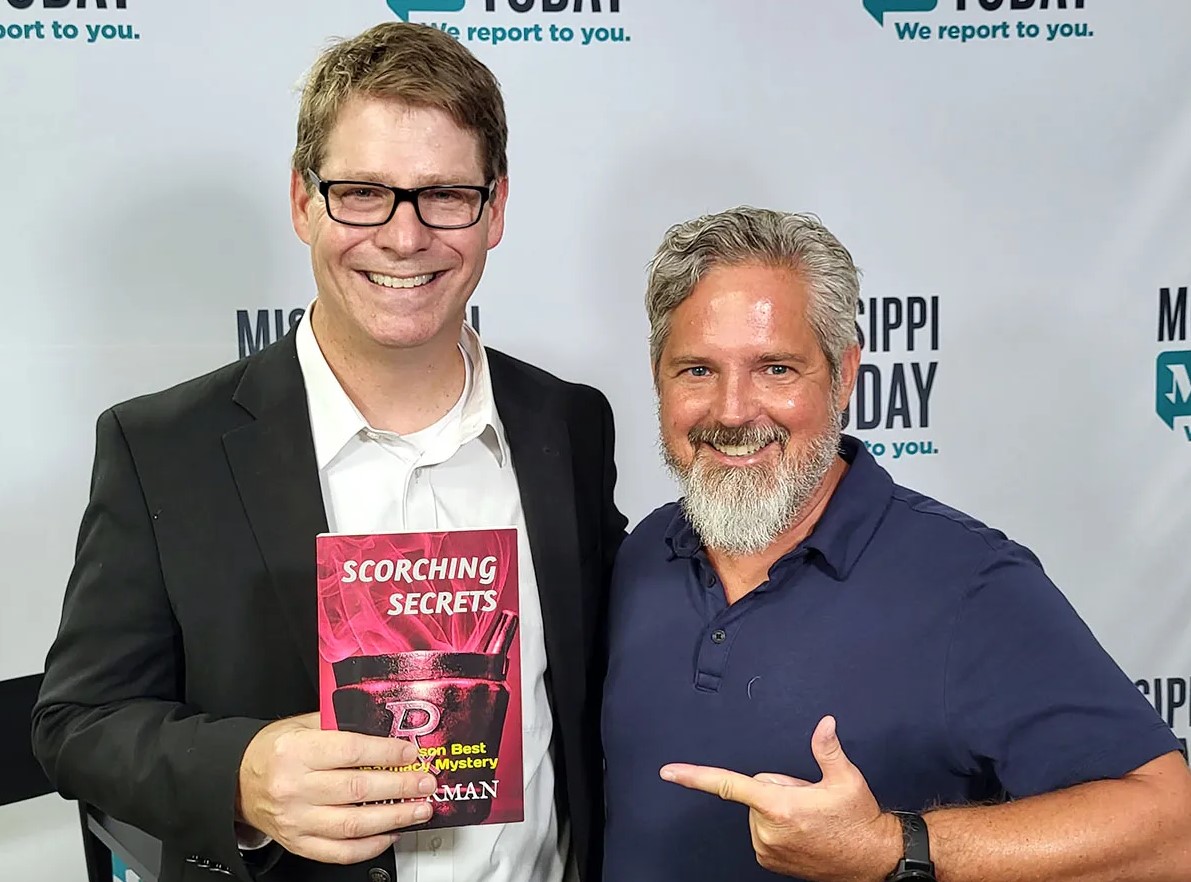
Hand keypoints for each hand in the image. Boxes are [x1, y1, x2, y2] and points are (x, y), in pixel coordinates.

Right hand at [237, 712, 437, 863]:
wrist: (237, 781)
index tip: (411, 755)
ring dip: (393, 818)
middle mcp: (294, 788)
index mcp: (296, 752)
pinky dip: (370, 846)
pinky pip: (340, 852)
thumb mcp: (302, 725)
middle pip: (357, 790)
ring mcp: (296, 820)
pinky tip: (391, 833)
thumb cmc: (273, 751)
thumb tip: (385, 729)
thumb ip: (341, 725)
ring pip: (353, 825)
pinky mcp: (298, 843)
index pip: (351, 751)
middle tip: (424, 783)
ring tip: (418, 810)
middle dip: (399, 787)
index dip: (386, 754)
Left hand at [660, 715, 901, 881]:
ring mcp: (767, 848)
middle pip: (755, 791)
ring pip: (758, 812)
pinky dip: (777, 826)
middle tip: (808, 798)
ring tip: (809, 817)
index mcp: (780, 807)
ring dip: (777, 809)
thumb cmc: (859, 819)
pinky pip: (762, 830)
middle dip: (776, 789)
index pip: (728, 785)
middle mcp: (767, 830)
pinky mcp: (769, 860)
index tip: (669, 772)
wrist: (872, 859)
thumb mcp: (847, 780)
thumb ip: (827, 749)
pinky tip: (803, 830)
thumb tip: (825, 723)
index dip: (695, 777)